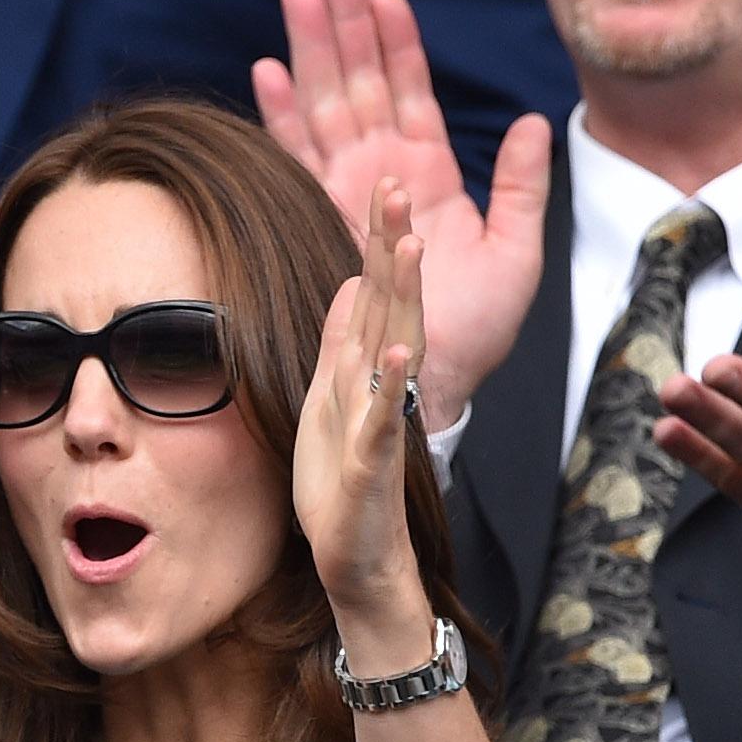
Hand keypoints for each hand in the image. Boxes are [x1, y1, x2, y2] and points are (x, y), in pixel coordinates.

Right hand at [254, 0, 548, 428]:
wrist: (432, 383)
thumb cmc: (475, 330)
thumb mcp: (518, 252)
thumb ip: (519, 185)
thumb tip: (529, 122)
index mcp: (427, 173)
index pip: (410, 88)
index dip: (398, 38)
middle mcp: (379, 173)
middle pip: (358, 78)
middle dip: (343, 20)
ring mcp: (343, 193)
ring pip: (324, 103)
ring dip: (310, 47)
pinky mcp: (315, 219)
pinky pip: (293, 157)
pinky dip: (279, 113)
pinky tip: (267, 70)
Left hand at [294, 179, 433, 645]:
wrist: (360, 557)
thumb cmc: (345, 480)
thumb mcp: (332, 397)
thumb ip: (344, 341)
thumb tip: (351, 283)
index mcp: (369, 369)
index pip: (378, 292)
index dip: (378, 240)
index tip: (381, 184)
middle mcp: (384, 386)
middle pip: (394, 303)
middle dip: (394, 245)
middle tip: (396, 185)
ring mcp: (382, 420)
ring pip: (397, 348)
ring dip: (403, 296)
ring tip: (408, 244)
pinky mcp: (374, 461)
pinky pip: (385, 416)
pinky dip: (390, 383)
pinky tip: (396, 349)